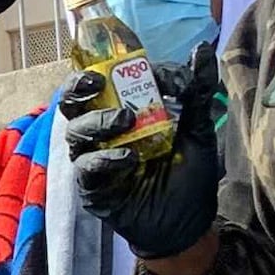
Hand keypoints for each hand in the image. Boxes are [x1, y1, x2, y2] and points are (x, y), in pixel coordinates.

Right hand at [64, 41, 225, 265]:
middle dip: (78, 86)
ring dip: (98, 121)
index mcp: (122, 112)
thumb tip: (202, 49)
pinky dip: (105, 159)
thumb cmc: (188, 175)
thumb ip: (196, 91)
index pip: (107, 81)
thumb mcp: (198, 129)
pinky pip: (87, 168)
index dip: (122, 69)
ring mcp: (95, 159)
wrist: (189, 224)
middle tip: (99, 81)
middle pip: (72, 101)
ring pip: (75, 131)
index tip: (157, 74)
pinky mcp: (93, 188)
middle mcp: (102, 132)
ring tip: (126, 120)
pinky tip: (129, 159)